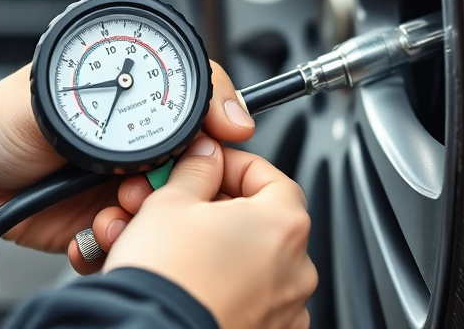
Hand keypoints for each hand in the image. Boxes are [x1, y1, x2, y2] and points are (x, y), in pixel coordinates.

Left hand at [0, 61, 255, 254]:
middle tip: (143, 186)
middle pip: (198, 165)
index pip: (204, 107)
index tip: (224, 140)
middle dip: (181, 183)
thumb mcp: (60, 89)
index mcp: (140, 102)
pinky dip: (118, 242)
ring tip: (110, 213)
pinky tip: (94, 233)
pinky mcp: (108, 224)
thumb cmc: (4, 120)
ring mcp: (127, 187)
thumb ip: (120, 89)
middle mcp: (142, 144)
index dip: (219, 125)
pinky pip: (133, 240)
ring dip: (146, 216)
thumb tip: (184, 97)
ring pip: (171, 209)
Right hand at [84, 138, 316, 328]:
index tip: (206, 166)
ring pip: (252, 262)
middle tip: (183, 206)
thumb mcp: (171, 202)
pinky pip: (250, 298)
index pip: (268, 176)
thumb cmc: (166, 277)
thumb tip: (205, 157)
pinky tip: (192, 281)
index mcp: (284, 224)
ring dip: (219, 248)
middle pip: (260, 221)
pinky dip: (225, 286)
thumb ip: (197, 170)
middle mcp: (297, 268)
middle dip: (219, 210)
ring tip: (178, 247)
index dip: (231, 165)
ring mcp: (286, 306)